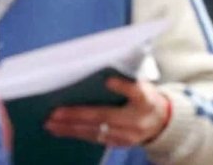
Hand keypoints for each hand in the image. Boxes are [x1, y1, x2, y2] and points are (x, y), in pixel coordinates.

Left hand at [45, 78, 170, 145]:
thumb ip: (127, 78)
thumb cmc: (146, 96)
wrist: (161, 122)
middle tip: (55, 112)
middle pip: (106, 116)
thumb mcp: (144, 84)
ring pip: (96, 131)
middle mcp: (138, 119)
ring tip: (51, 123)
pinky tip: (61, 130)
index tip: (108, 80)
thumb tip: (100, 67)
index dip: (122, 86)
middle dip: (78, 115)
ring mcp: (129, 135)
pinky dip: (77, 134)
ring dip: (70, 128)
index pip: (136, 92)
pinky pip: (95, 139)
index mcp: (147, 99)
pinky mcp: (120, 144)